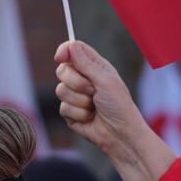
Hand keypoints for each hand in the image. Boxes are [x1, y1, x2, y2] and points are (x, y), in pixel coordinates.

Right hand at [53, 41, 173, 180]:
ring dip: (79, 101)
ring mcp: (76, 96)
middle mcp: (84, 79)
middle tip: (92, 90)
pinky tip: (90, 118)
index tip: (60, 57)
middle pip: (62, 70)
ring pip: (60, 90)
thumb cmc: (119, 107)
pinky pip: (62, 107)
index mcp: (95, 67)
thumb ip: (86, 63)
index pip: (74, 50)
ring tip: (94, 106)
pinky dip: (78, 113)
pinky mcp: (70, 112)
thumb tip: (71, 45)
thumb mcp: (105, 81)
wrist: (120, 135)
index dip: (65, 51)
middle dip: (76, 82)